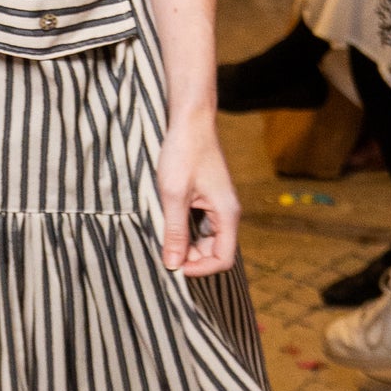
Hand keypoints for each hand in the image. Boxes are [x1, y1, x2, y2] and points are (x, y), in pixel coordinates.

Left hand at [156, 114, 239, 276]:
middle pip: (215, 251)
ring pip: (206, 239)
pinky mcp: (208, 199)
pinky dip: (185, 230)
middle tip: (164, 251)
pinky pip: (200, 225)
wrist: (190, 121)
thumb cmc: (184, 152)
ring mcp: (218, 206)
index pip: (223, 258)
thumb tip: (173, 265)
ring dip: (186, 244)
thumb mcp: (173, 195)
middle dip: (191, 258)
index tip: (175, 266)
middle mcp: (227, 213)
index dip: (201, 269)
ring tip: (163, 237)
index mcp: (226, 214)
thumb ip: (174, 232)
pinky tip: (167, 223)